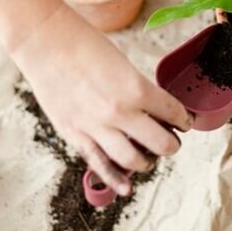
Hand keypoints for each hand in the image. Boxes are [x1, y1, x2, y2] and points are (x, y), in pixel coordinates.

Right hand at [12, 4, 192, 194]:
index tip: (185, 121)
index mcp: (136, 89)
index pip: (172, 113)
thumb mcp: (123, 64)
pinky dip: (115, 179)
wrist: (46, 43)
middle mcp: (120, 112)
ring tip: (149, 156)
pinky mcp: (75, 134)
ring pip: (133, 160)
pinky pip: (99, 164)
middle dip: (171, 144)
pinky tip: (127, 188)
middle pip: (160, 143)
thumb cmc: (84, 44)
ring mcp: (96, 127)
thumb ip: (137, 89)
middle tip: (172, 141)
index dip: (183, 119)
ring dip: (147, 161)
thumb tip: (152, 108)